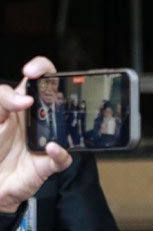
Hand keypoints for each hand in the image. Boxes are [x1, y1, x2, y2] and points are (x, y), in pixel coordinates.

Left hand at [0, 57, 71, 212]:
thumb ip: (2, 99)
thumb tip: (25, 98)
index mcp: (25, 103)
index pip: (40, 78)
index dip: (41, 69)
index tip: (32, 72)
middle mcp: (40, 119)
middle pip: (60, 98)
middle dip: (59, 93)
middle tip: (49, 96)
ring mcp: (48, 139)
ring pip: (68, 126)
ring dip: (64, 122)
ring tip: (51, 122)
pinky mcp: (50, 162)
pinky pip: (64, 157)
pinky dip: (60, 152)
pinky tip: (51, 147)